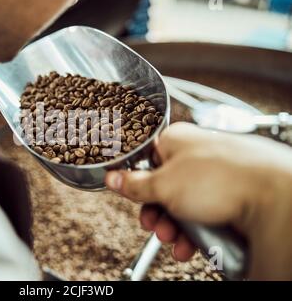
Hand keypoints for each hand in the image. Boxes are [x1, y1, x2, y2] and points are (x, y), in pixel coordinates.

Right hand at [105, 122, 291, 279]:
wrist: (272, 196)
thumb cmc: (221, 178)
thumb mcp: (164, 185)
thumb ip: (134, 184)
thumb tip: (112, 177)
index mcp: (175, 140)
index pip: (146, 162)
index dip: (137, 185)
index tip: (134, 200)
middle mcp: (195, 153)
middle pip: (164, 186)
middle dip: (157, 213)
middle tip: (155, 225)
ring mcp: (214, 172)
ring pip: (184, 202)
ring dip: (174, 226)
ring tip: (175, 240)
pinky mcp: (230, 191)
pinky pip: (204, 210)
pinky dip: (195, 229)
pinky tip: (192, 243)